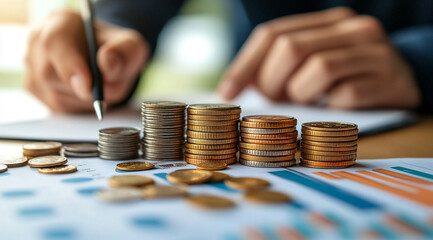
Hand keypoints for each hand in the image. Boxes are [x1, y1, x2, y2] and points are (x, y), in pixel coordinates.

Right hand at [25, 10, 148, 111]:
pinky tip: (88, 93)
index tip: (88, 87)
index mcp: (60, 23)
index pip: (55, 43)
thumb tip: (107, 64)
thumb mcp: (130, 46)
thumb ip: (123, 52)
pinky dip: (78, 106)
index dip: (69, 66)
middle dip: (83, 90)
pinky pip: (56, 107)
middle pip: (50, 75)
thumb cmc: (116, 50)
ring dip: (84, 100)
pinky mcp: (35, 88)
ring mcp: (33, 66)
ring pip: (55, 95)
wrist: (107, 60)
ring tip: (99, 86)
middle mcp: (38, 42)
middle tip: (107, 89)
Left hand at [218, 7, 420, 108]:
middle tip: (273, 99)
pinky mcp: (387, 80)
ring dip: (300, 94)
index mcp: (326, 21)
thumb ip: (281, 67)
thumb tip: (237, 88)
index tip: (227, 93)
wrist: (407, 78)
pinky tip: (333, 108)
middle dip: (271, 81)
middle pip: (291, 48)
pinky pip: (344, 96)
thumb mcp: (313, 63)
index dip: (244, 65)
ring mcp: (372, 52)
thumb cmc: (348, 74)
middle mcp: (351, 28)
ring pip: (318, 69)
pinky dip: (329, 108)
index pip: (272, 34)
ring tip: (305, 101)